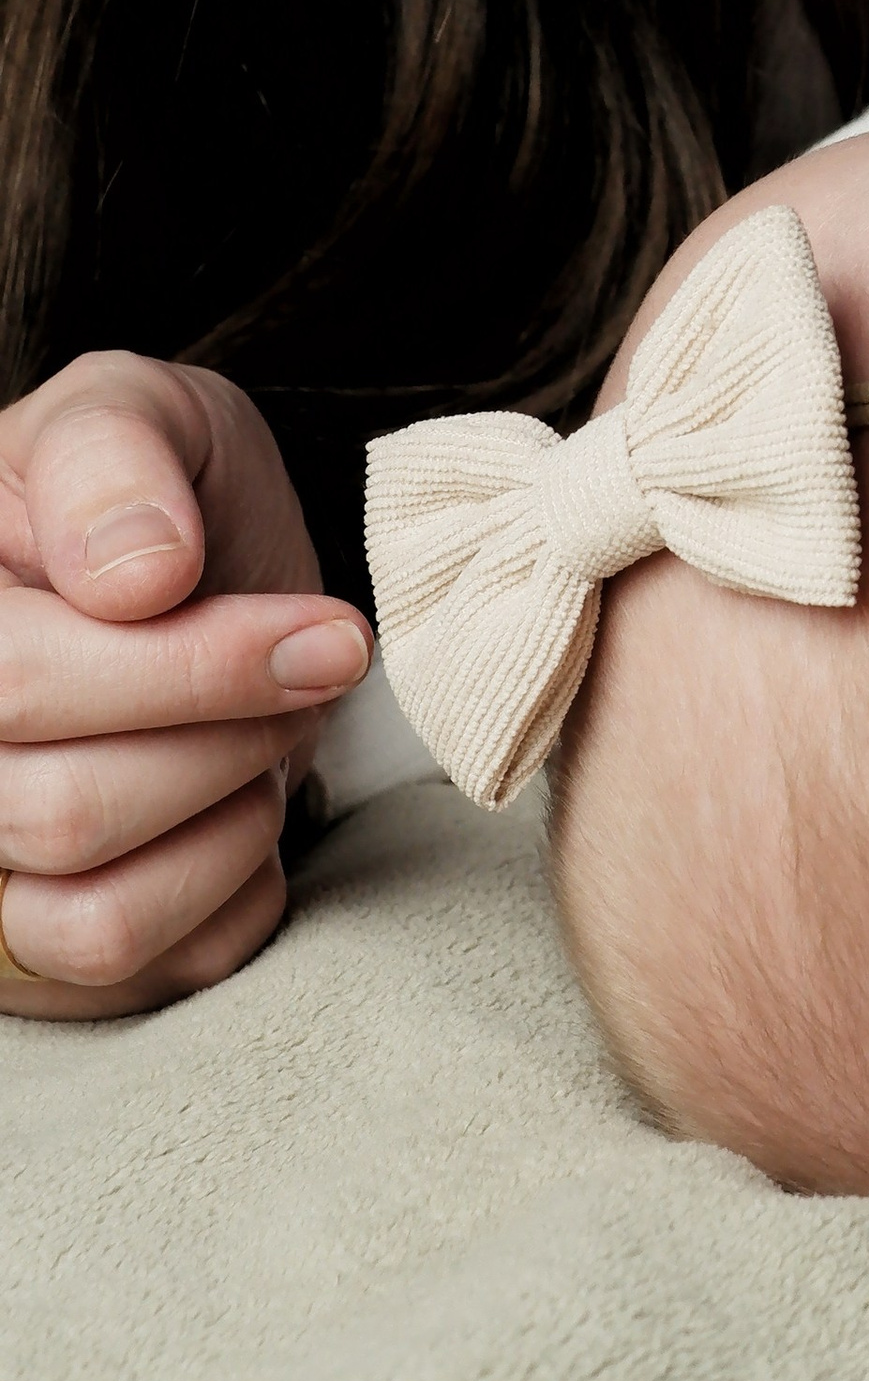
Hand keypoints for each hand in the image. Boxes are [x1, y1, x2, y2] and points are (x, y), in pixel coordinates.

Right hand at [0, 354, 371, 1017]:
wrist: (200, 560)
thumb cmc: (153, 486)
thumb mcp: (134, 410)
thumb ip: (114, 460)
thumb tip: (137, 576)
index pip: (22, 687)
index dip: (195, 667)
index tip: (326, 631)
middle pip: (63, 815)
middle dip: (229, 736)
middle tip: (310, 668)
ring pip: (95, 922)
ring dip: (227, 820)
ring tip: (266, 734)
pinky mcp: (54, 953)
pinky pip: (157, 969)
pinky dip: (239, 886)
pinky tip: (243, 800)